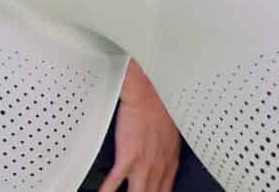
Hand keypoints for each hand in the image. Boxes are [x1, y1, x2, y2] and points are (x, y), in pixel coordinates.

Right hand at [103, 64, 181, 191]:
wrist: (148, 96)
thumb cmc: (158, 111)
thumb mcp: (170, 139)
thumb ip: (165, 156)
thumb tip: (160, 162)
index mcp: (169, 166)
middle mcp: (158, 170)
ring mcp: (143, 166)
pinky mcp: (128, 158)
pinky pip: (115, 182)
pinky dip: (107, 191)